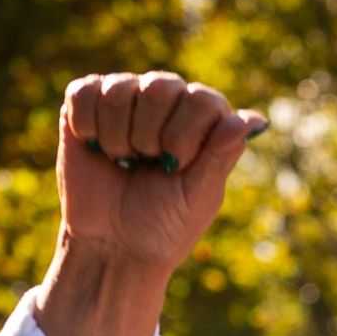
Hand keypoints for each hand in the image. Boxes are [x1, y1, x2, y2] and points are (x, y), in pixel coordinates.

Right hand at [58, 73, 262, 273]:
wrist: (111, 249)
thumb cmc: (163, 227)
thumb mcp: (198, 198)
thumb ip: (220, 156)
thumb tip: (252, 120)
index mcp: (203, 119)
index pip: (200, 99)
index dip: (183, 136)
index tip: (174, 169)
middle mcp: (168, 102)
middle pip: (159, 86)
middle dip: (148, 137)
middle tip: (145, 167)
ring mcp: (128, 101)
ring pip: (119, 89)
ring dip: (116, 136)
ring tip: (121, 162)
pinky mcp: (87, 108)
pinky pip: (84, 92)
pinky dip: (86, 125)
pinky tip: (94, 148)